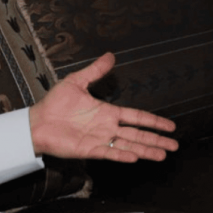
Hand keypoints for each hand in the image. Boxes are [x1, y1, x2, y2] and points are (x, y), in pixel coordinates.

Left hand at [28, 53, 178, 161]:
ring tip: (163, 155)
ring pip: (128, 145)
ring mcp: (100, 140)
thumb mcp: (76, 82)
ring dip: (146, 150)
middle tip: (175, 146)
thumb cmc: (55, 103)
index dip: (154, 121)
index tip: (170, 126)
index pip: (136, 117)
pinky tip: (135, 157)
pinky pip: (109, 153)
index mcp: (107, 113)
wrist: (37, 121)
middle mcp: (107, 128)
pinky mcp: (89, 150)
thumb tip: (110, 55)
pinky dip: (122, 155)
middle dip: (157, 140)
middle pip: (138, 134)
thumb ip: (95, 71)